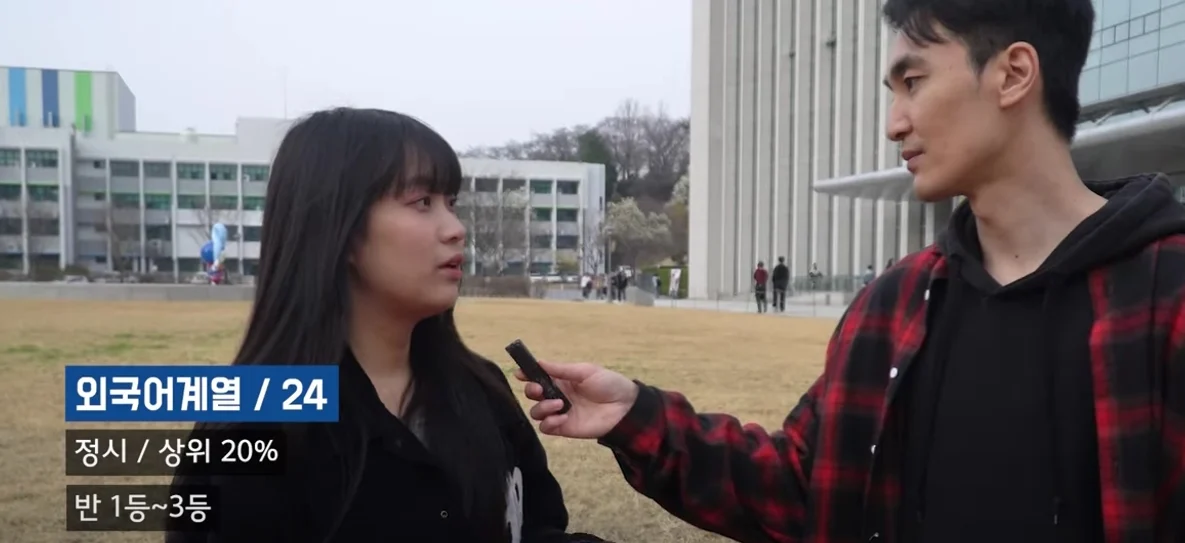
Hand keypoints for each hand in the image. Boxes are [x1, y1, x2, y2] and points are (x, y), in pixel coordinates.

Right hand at [514, 361, 638, 438]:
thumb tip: (539, 362)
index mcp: (561, 379)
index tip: (520, 373)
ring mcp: (560, 412)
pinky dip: (549, 422)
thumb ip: (561, 369)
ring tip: (559, 403)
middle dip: (531, 391)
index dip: (526, 374)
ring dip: (542, 408)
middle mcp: (557, 395)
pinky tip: (562, 417)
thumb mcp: (585, 371)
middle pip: (532, 394)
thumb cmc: (608, 384)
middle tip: (539, 389)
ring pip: (536, 412)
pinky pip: (546, 428)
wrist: (625, 407)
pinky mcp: (565, 428)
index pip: (537, 376)